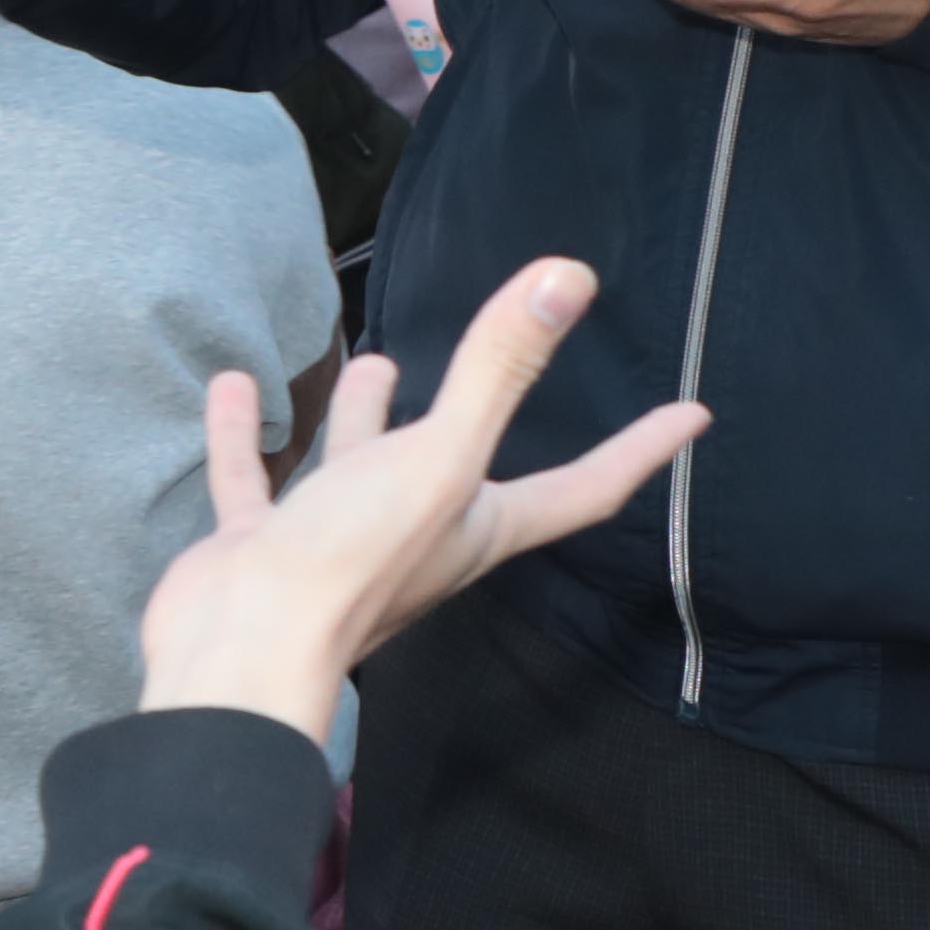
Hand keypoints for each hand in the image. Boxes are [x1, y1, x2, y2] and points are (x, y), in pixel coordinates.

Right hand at [131, 263, 704, 730]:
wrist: (240, 650)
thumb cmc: (352, 563)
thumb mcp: (437, 455)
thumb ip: (498, 368)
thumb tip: (569, 278)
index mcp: (478, 526)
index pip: (584, 488)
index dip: (641, 450)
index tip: (693, 416)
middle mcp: (418, 536)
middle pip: (465, 469)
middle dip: (479, 413)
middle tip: (495, 354)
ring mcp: (338, 545)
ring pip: (362, 470)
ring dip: (369, 418)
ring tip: (374, 364)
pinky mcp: (267, 550)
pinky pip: (261, 483)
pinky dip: (250, 437)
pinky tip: (235, 388)